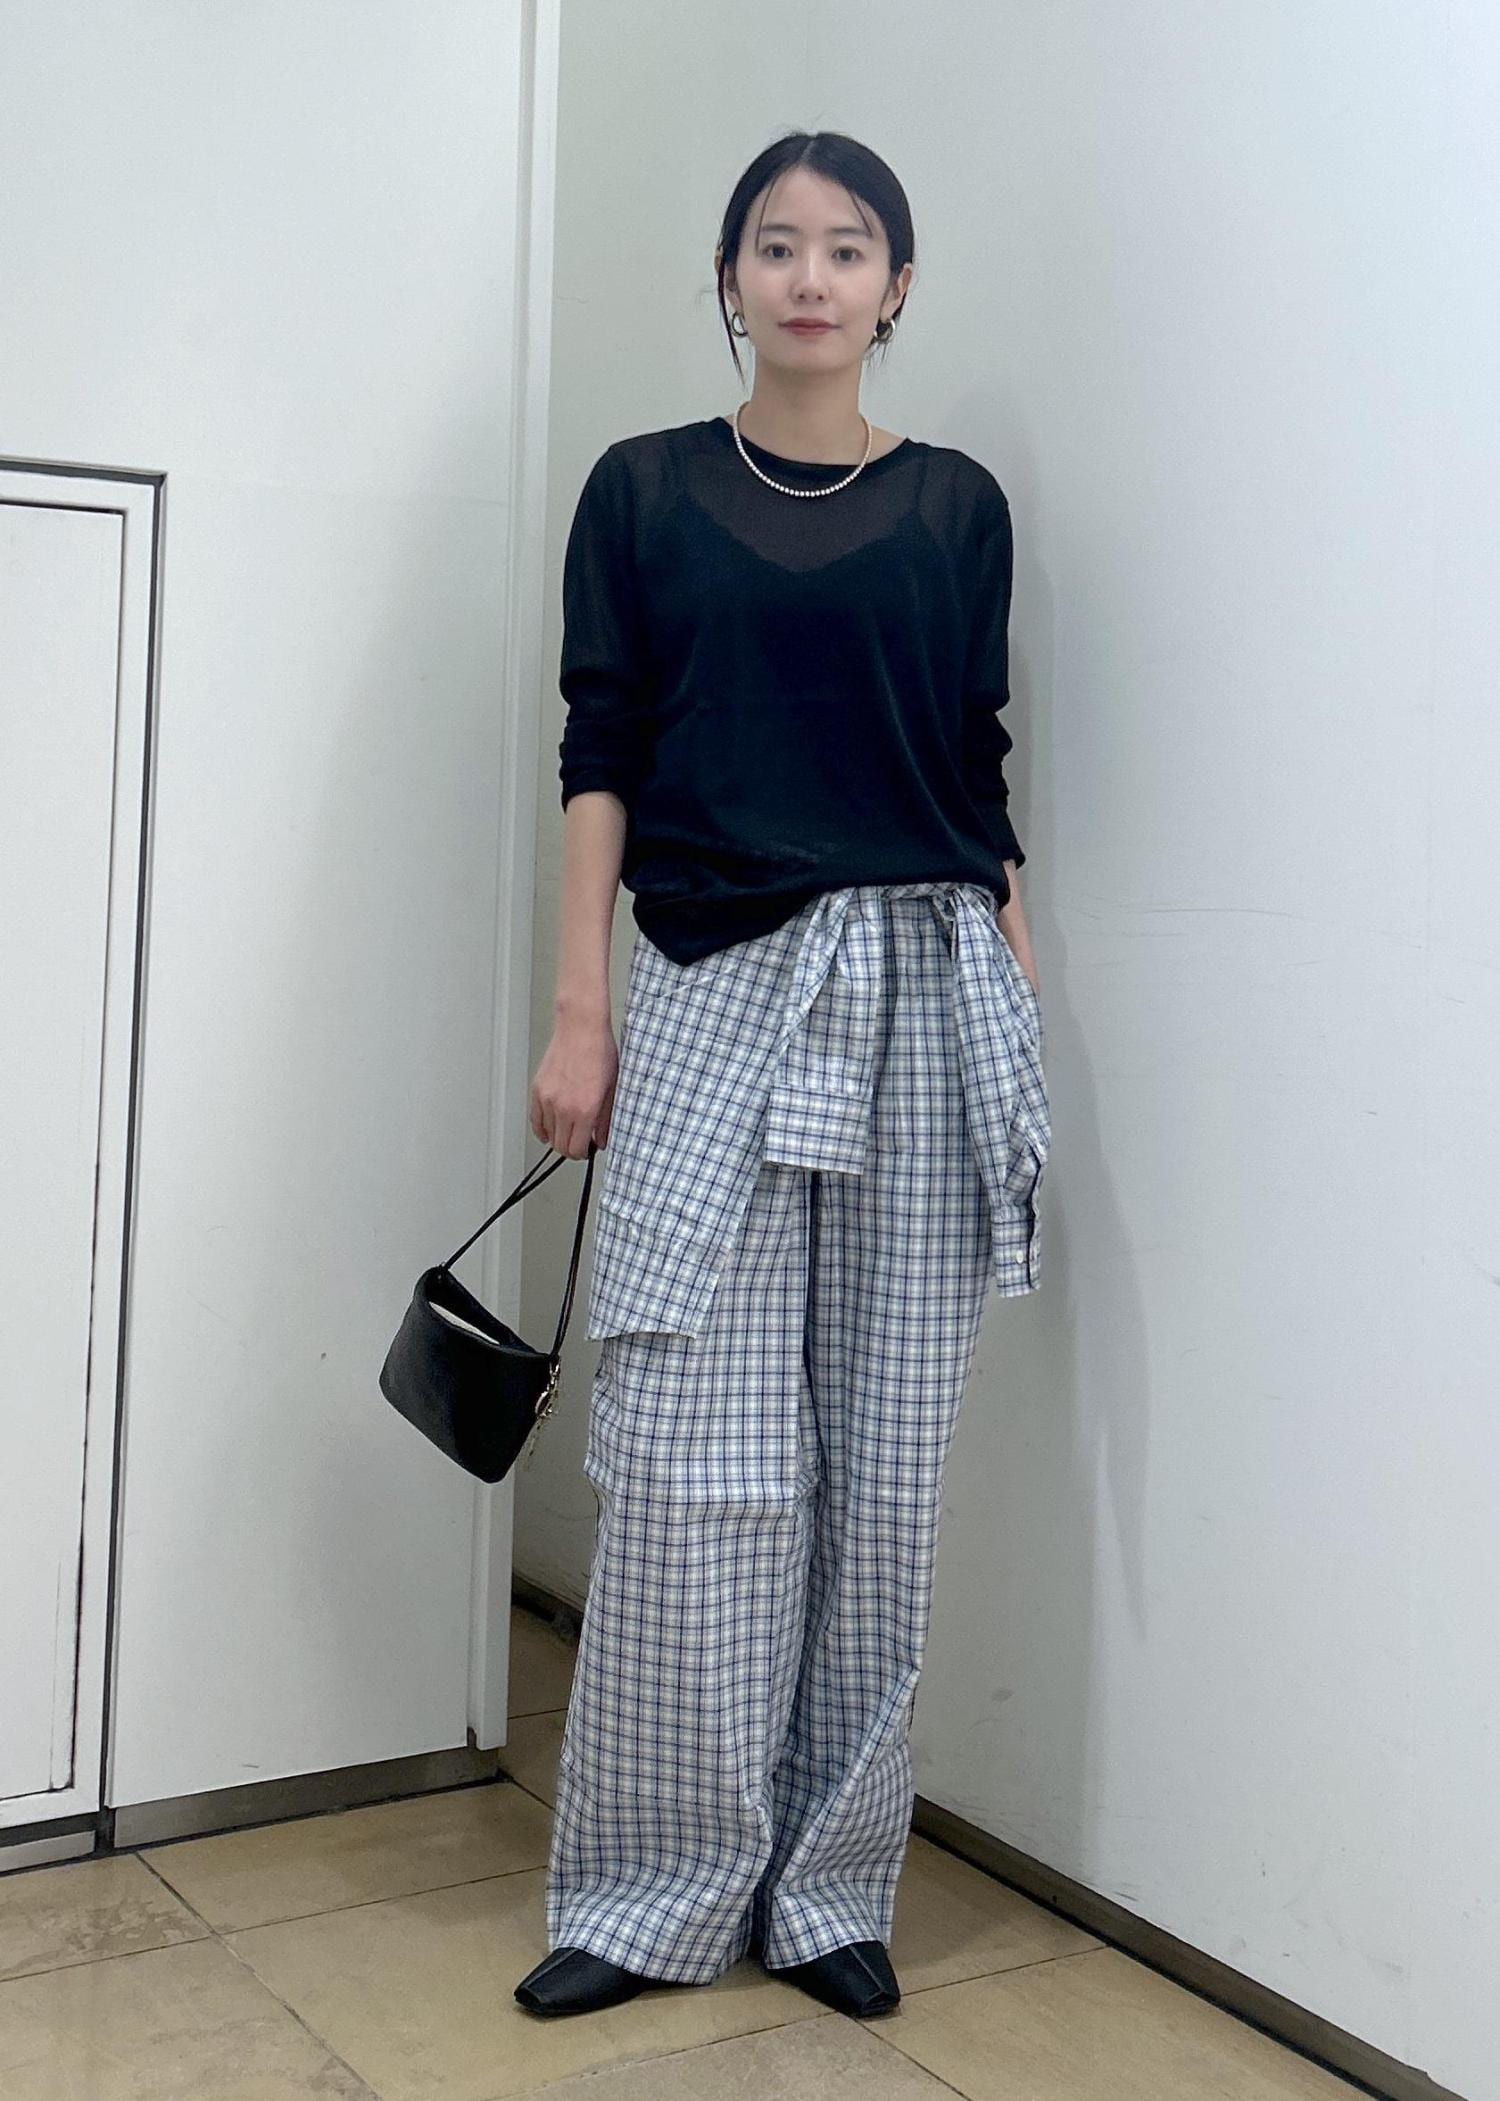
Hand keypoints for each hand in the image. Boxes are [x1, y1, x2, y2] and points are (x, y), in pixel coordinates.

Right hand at [529, 1016, 617, 1157]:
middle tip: (581, 1143)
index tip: (588, 1149)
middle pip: (560, 1146)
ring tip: (569, 1131)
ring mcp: (547, 1099)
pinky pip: (535, 1120)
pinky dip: (542, 1129)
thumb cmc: (599, 1053)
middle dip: (571, 1149)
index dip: (583, 1154)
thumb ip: (606, 1120)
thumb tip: (601, 1140)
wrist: (581, 1029)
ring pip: (548, 1135)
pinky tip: (550, 1130)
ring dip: (558, 1138)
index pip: (576, 1149)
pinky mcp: (537, 1090)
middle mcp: (563, 1107)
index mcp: (585, 1109)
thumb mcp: (612, 1089)